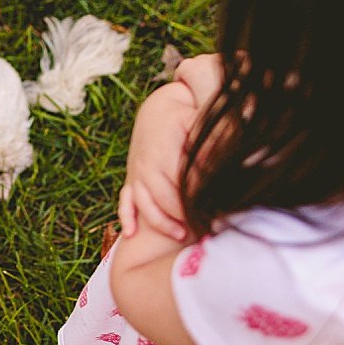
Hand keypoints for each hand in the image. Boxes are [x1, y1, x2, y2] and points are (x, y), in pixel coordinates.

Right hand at [117, 54, 223, 240]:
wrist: (157, 109)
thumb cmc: (184, 117)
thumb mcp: (198, 122)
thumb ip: (211, 139)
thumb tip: (218, 160)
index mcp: (164, 153)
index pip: (183, 185)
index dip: (199, 201)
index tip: (217, 213)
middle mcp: (147, 166)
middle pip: (165, 200)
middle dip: (185, 216)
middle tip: (207, 228)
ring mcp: (136, 173)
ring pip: (146, 205)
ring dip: (162, 222)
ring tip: (182, 235)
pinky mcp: (131, 178)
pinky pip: (125, 201)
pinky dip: (127, 217)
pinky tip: (131, 234)